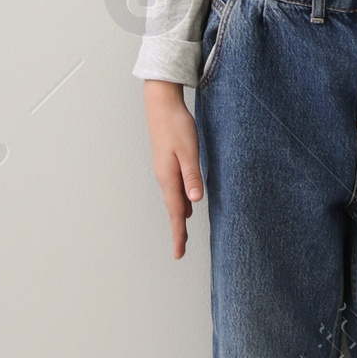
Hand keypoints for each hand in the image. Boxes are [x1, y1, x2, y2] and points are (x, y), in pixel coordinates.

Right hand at [143, 79, 203, 256]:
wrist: (161, 104)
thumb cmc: (176, 126)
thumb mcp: (189, 151)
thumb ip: (191, 176)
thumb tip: (195, 201)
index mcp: (169, 178)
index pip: (175, 212)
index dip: (178, 233)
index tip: (178, 253)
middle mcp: (165, 177)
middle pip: (173, 209)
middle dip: (177, 230)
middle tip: (179, 251)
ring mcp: (165, 170)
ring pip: (174, 199)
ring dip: (179, 217)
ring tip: (182, 233)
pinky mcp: (169, 162)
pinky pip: (175, 188)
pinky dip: (180, 200)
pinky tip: (187, 203)